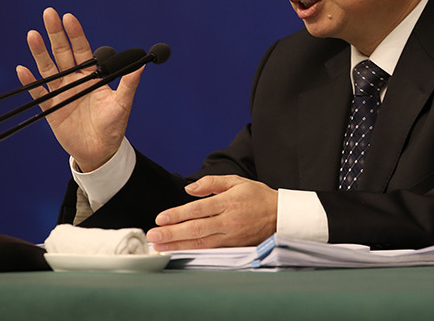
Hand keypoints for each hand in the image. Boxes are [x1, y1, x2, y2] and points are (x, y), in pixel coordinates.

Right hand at [16, 7, 143, 170]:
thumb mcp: (123, 103)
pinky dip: (30, 81)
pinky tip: (23, 69)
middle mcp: (74, 79)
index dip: (75, 34)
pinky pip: (38, 92)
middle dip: (56, 33)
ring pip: (48, 68)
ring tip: (33, 35)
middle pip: (62, 52)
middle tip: (49, 13)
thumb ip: (129, 83)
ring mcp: (61, 92)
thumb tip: (141, 63)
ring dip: (40, 52)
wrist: (101, 150)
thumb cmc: (114, 125)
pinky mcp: (51, 108)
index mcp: (91, 75)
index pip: (82, 49)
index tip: (69, 17)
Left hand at [146, 175, 277, 250]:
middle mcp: (228, 221)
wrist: (280, 216)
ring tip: (160, 246)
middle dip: (171, 233)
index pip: (197, 209)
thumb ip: (211, 182)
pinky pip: (210, 251)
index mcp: (228, 202)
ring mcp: (231, 237)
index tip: (161, 218)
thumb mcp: (237, 181)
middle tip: (153, 236)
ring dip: (178, 245)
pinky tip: (180, 252)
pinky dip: (193, 253)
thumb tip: (189, 188)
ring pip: (200, 243)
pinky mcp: (234, 247)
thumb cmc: (258, 197)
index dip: (177, 214)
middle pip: (195, 229)